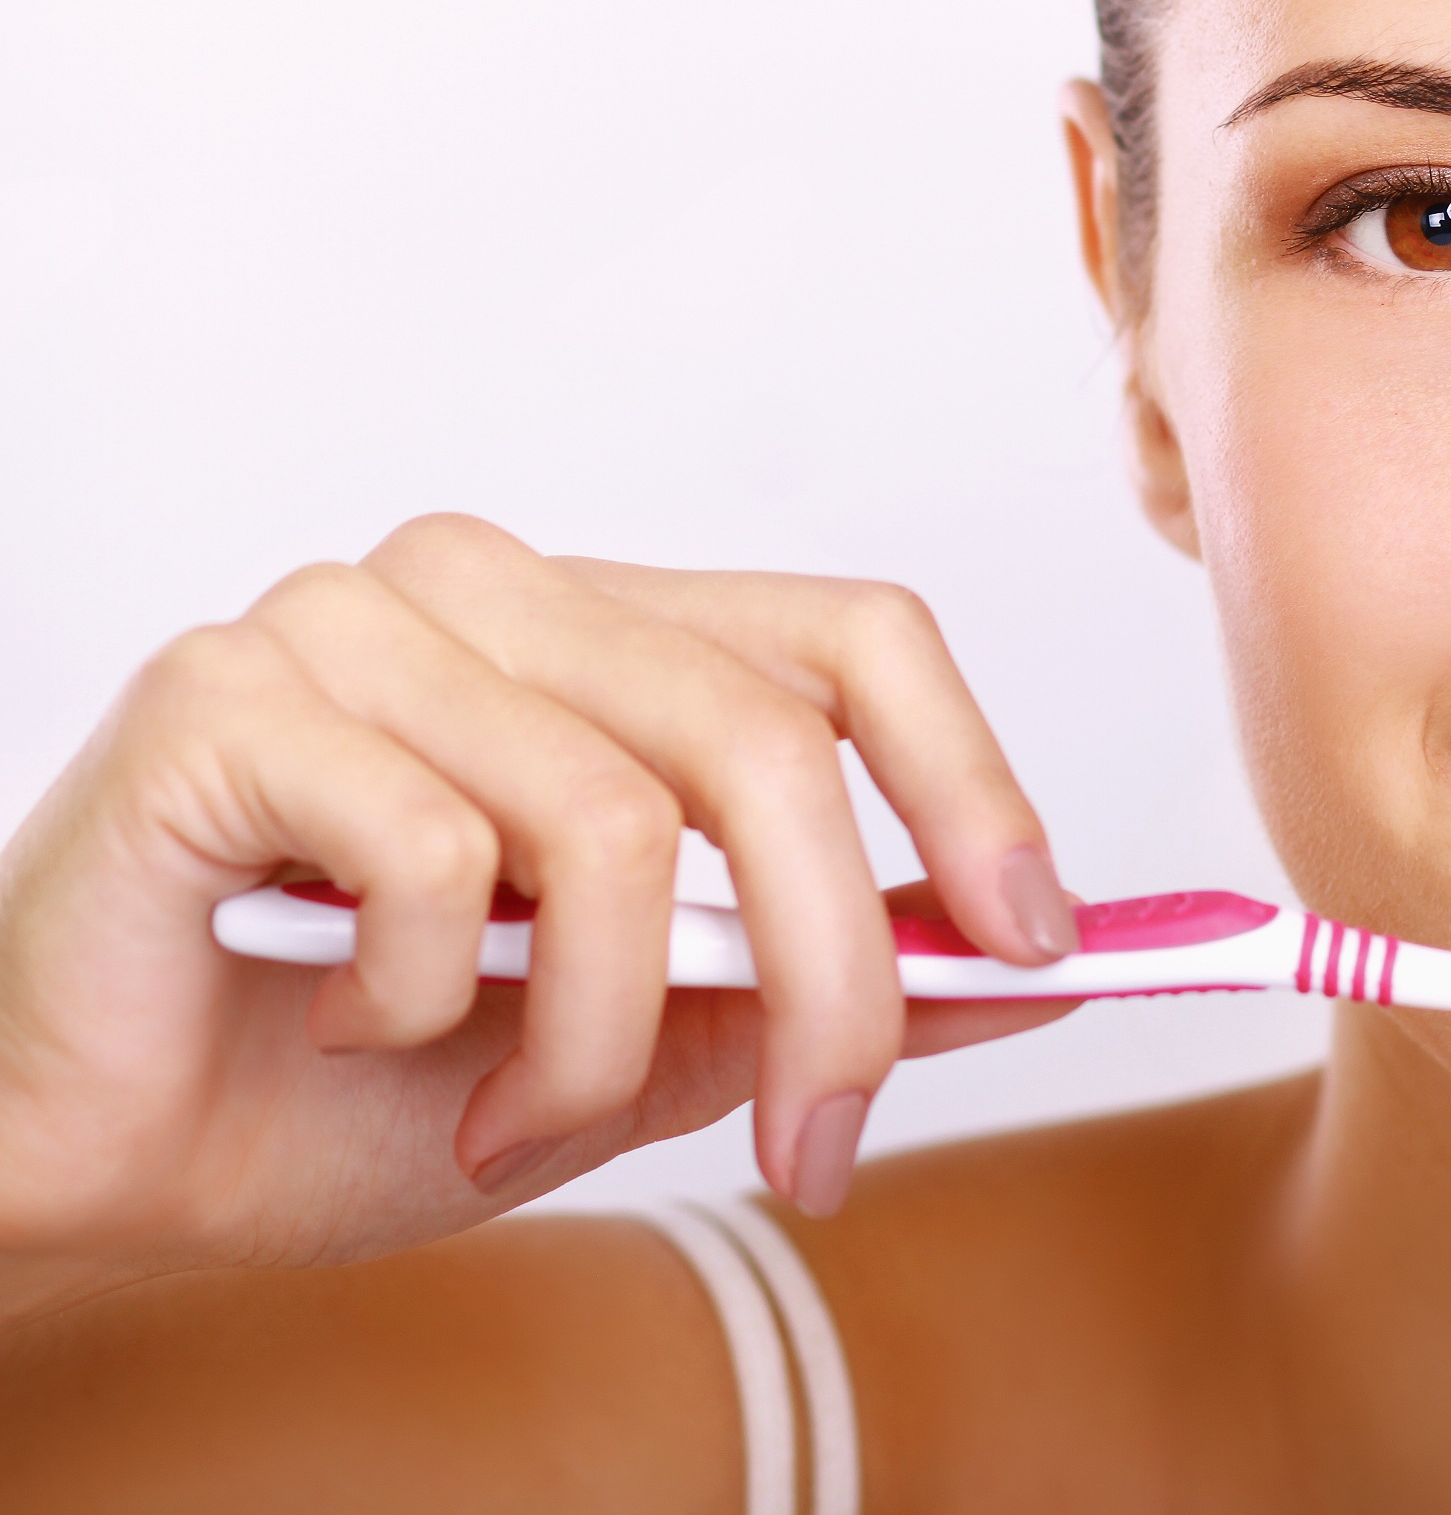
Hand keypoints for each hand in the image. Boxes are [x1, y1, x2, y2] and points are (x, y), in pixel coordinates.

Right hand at [0, 515, 1078, 1319]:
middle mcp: (496, 590)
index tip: (1040, 942)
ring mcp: (355, 621)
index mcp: (609, 637)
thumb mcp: (654, 1042)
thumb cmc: (358, 1084)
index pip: (854, 638)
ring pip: (613, 819)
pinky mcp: (228, 693)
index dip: (973, 785)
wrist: (109, 1162)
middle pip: (768, 741)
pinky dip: (432, 1001)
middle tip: (816, 1143)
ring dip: (594, 1032)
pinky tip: (351, 1018)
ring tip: (512, 1105)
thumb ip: (827, 982)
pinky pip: (437, 853)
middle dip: (829, 981)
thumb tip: (1034, 966)